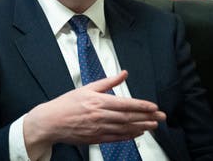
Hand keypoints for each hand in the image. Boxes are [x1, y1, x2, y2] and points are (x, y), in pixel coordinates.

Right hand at [23, 71, 164, 158]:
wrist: (51, 122)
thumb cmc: (67, 104)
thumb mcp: (87, 88)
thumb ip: (107, 82)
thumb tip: (123, 73)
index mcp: (98, 101)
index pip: (125, 104)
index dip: (141, 106)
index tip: (154, 107)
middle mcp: (100, 115)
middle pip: (128, 117)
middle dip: (147, 117)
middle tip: (161, 117)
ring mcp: (98, 128)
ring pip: (125, 128)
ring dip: (141, 127)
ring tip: (154, 126)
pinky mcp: (96, 138)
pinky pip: (116, 138)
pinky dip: (129, 136)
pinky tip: (137, 133)